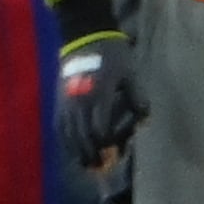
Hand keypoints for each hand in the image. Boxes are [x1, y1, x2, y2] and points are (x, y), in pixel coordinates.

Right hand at [56, 33, 142, 167]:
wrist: (84, 36)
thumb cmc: (112, 54)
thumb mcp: (131, 73)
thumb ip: (137, 97)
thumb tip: (144, 119)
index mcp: (99, 95)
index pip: (100, 128)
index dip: (106, 144)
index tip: (114, 153)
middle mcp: (80, 101)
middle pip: (83, 136)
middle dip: (91, 153)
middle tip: (100, 168)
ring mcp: (67, 101)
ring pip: (69, 133)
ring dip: (77, 151)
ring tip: (86, 164)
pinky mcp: (59, 99)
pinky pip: (59, 125)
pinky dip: (65, 139)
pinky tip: (71, 148)